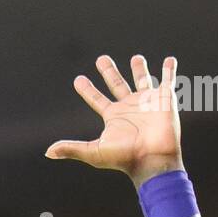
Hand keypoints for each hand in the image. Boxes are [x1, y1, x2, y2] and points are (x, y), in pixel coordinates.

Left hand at [45, 54, 183, 188]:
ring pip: (141, 80)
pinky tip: (169, 60)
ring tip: (136, 57)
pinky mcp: (165, 99)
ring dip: (139, 69)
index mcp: (114, 116)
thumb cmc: (125, 158)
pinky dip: (169, 70)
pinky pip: (168, 80)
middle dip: (108, 71)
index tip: (78, 79)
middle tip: (101, 58)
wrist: (152, 159)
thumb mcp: (94, 152)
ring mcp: (147, 102)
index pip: (97, 99)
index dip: (87, 90)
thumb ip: (72, 148)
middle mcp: (129, 107)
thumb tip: (48, 152)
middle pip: (116, 84)